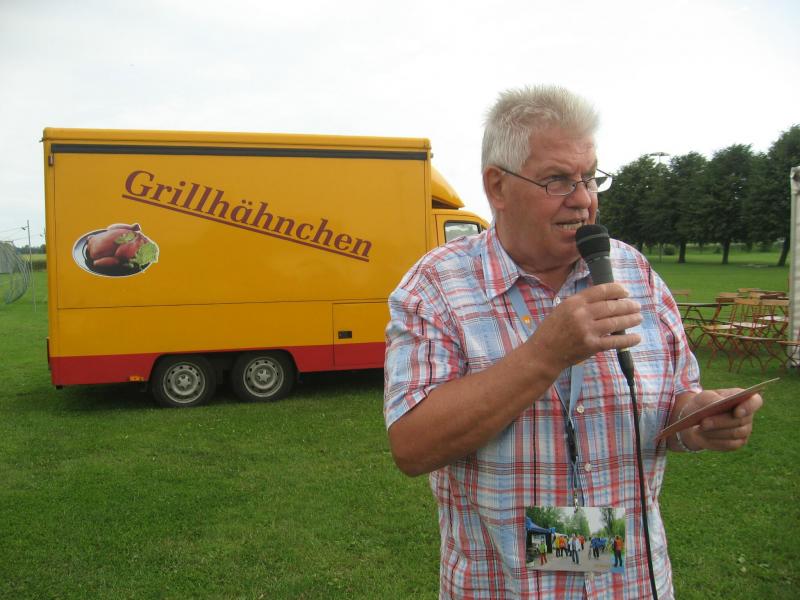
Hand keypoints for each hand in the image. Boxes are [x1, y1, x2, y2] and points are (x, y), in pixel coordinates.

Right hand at [527, 283, 641, 374]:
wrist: (544, 353)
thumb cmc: (552, 331)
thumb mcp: (562, 309)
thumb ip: (581, 304)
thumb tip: (606, 299)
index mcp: (574, 302)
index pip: (601, 291)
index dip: (617, 290)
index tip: (626, 291)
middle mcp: (581, 314)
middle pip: (611, 306)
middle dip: (628, 306)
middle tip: (636, 306)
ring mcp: (587, 330)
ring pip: (616, 322)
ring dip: (630, 320)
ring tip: (638, 318)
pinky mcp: (591, 346)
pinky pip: (615, 341)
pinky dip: (628, 340)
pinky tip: (636, 337)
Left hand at [680, 389, 762, 451]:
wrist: (695, 420)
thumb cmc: (703, 404)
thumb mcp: (703, 396)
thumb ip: (711, 398)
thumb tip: (718, 403)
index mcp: (743, 398)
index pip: (755, 402)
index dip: (749, 407)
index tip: (737, 412)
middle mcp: (747, 416)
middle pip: (741, 421)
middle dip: (721, 422)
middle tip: (704, 422)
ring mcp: (744, 431)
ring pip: (734, 433)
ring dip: (716, 431)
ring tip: (700, 428)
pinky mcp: (736, 443)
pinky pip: (729, 444)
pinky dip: (714, 440)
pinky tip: (702, 435)